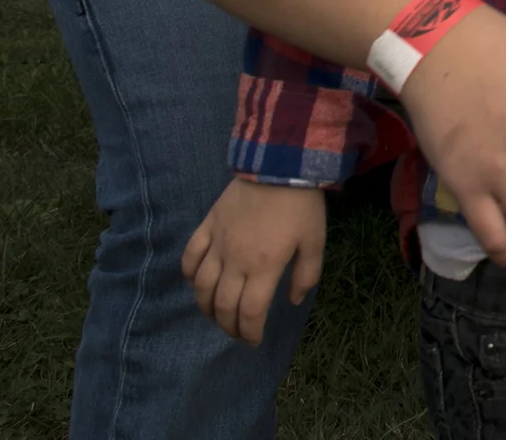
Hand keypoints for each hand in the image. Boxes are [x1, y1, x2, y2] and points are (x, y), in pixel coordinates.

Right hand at [181, 178, 324, 344]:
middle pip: (223, 306)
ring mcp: (217, 244)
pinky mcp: (207, 227)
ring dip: (206, 308)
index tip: (254, 340)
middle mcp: (235, 260)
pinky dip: (190, 276)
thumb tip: (292, 302)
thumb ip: (306, 275)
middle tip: (237, 332)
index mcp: (265, 267)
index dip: (250, 333)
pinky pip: (190, 258)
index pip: (250, 313)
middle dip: (229, 327)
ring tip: (216, 315)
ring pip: (202, 287)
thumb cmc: (301, 205)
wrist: (279, 164)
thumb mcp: (315, 241)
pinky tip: (198, 283)